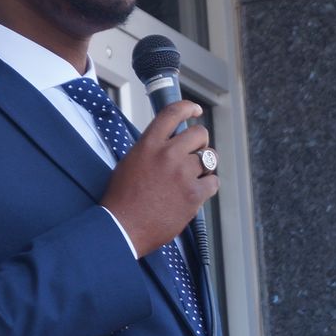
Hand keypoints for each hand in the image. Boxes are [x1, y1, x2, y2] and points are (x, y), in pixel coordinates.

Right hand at [99, 100, 218, 256]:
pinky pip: (213, 182)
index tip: (195, 111)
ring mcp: (182, 174)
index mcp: (149, 144)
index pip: (173, 113)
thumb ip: (151, 149)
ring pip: (210, 158)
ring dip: (205, 167)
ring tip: (194, 177)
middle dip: (200, 143)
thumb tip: (169, 142)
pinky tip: (195, 193)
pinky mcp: (194, 194)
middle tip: (194, 154)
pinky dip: (207, 187)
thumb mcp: (130, 163)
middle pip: (200, 134)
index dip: (188, 108)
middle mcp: (167, 154)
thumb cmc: (122, 199)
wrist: (122, 228)